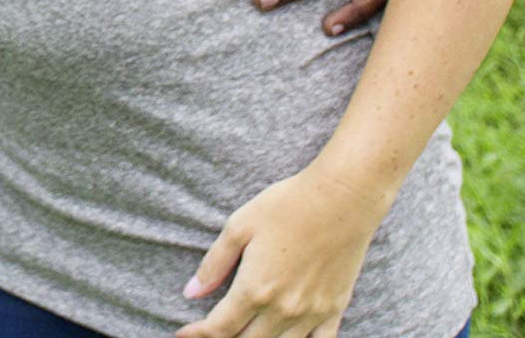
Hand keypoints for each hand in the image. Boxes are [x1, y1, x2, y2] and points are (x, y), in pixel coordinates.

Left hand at [175, 164, 385, 337]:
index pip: (220, 328)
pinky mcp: (334, 310)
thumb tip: (191, 292)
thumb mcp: (239, 227)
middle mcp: (283, 310)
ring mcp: (312, 314)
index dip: (198, 335)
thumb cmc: (286, 206)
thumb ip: (214, 264)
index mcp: (255, 289)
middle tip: (210, 333)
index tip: (183, 334)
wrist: (341, 200)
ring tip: (242, 334)